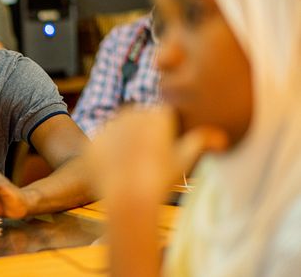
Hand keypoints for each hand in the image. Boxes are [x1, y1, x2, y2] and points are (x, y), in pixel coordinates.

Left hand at [86, 105, 227, 202]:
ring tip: (131, 167)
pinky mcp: (93, 140)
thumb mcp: (184, 161)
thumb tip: (221, 137)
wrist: (128, 199)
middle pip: (138, 120)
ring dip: (124, 142)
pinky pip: (101, 144)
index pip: (161, 116)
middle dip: (142, 134)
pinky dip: (107, 155)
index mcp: (156, 114)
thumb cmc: (161, 180)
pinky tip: (115, 171)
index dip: (164, 134)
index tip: (164, 150)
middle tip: (147, 161)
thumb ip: (200, 143)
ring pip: (119, 130)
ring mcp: (109, 126)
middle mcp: (131, 113)